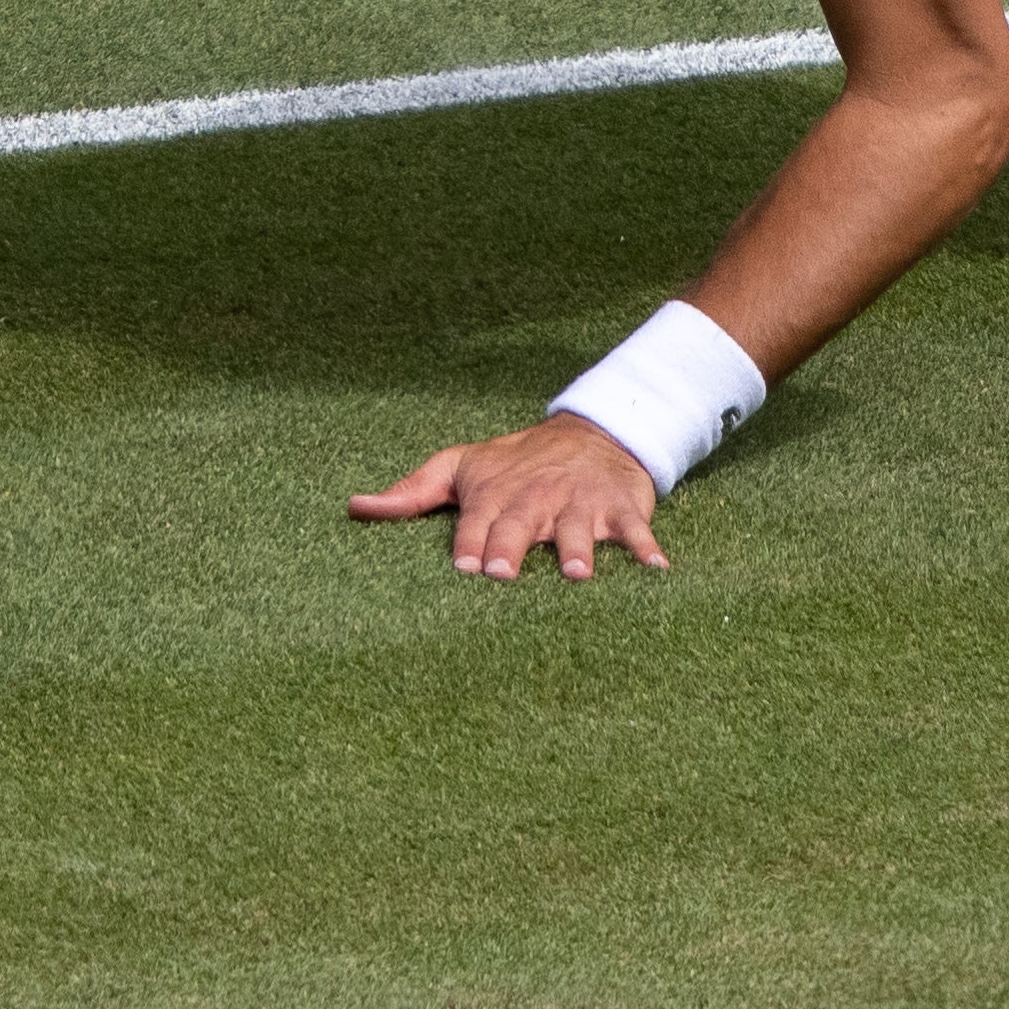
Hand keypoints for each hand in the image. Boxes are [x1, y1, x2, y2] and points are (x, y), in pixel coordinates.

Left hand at [348, 416, 671, 579]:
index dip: (470, 544)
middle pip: (520, 526)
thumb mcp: (460, 467)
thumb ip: (410, 492)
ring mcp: (578, 504)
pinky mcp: (620, 508)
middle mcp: (534, 499)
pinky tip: (656, 569)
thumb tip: (353, 507)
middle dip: (511, 547)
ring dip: (576, 550)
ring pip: (576, 528)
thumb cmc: (514, 463)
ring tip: (575, 576)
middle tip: (502, 574)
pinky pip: (635, 529)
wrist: (590, 432)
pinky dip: (646, 547)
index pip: (476, 524)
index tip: (464, 569)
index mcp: (493, 495)